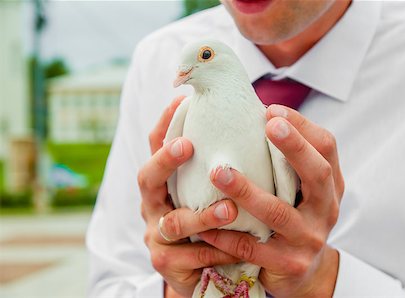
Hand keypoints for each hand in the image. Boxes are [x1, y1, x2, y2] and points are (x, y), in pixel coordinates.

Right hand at [138, 96, 238, 296]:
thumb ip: (218, 168)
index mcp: (164, 183)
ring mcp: (156, 235)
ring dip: (202, 215)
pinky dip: (217, 250)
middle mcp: (154, 205)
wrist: (203, 272)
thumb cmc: (211, 222)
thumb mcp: (209, 193)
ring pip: (173, 222)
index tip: (179, 101)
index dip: (164, 124)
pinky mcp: (166, 263)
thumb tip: (251, 128)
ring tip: (229, 209)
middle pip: (147, 179)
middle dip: (164, 160)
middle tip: (186, 145)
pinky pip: (192, 256)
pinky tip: (237, 249)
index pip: (155, 147)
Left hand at [199, 104, 344, 296]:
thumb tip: (256, 117)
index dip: (303, 127)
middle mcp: (326, 210)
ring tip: (219, 172)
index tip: (272, 110)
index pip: (327, 148)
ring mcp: (309, 239)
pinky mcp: (289, 264)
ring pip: (279, 213)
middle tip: (269, 125)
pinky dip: (227, 235)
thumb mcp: (301, 190)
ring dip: (248, 191)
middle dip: (295, 147)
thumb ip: (287, 162)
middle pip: (318, 174)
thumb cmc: (293, 217)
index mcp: (330, 186)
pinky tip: (205, 225)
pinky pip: (252, 247)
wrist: (302, 272)